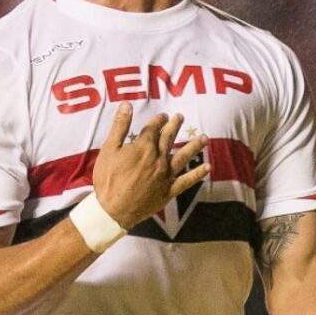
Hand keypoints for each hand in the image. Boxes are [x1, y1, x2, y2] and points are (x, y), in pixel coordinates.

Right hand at [91, 103, 209, 228]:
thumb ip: (120, 126)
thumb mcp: (109, 149)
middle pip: (169, 138)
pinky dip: (197, 174)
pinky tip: (207, 168)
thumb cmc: (108, 179)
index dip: (158, 120)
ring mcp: (165, 175)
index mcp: (144, 147)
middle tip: (181, 117)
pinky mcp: (168, 191)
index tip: (163, 115)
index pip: (154, 128)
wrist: (113, 210)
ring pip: (183, 157)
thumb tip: (127, 104)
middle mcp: (158, 158)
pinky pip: (186, 181)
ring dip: (194, 146)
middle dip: (175, 126)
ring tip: (204, 138)